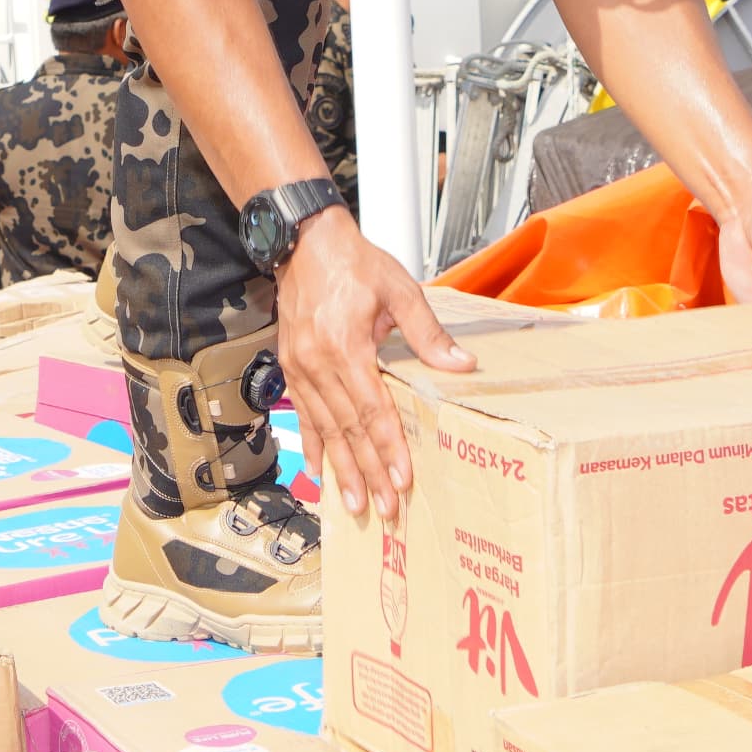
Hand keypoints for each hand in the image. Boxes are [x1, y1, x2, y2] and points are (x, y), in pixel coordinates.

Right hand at [273, 208, 472, 523]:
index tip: (401, 479)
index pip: (372, 410)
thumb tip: (460, 365)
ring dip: (341, 469)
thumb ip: (427, 333)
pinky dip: (312, 445)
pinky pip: (303, 414)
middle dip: (368, 472)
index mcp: (347, 346)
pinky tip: (319, 471)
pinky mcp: (292, 366)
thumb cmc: (354, 262)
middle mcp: (319, 363)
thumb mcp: (399, 289)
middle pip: (348, 429)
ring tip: (354, 503)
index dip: (388, 447)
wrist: (305, 243)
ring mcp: (301, 367)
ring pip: (324, 429)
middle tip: (384, 508)